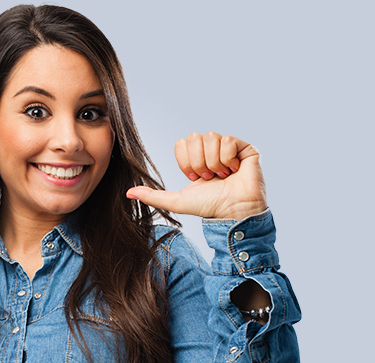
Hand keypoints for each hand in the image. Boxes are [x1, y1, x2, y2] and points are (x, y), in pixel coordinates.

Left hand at [127, 132, 266, 220]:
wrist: (232, 212)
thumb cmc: (209, 207)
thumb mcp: (176, 201)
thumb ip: (153, 196)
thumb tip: (128, 193)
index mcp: (197, 158)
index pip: (182, 142)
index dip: (185, 161)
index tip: (194, 178)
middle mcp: (213, 150)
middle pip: (194, 137)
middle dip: (198, 162)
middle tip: (208, 177)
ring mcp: (230, 147)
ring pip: (211, 137)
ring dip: (213, 162)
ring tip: (221, 176)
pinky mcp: (246, 148)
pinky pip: (228, 140)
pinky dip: (227, 159)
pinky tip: (233, 171)